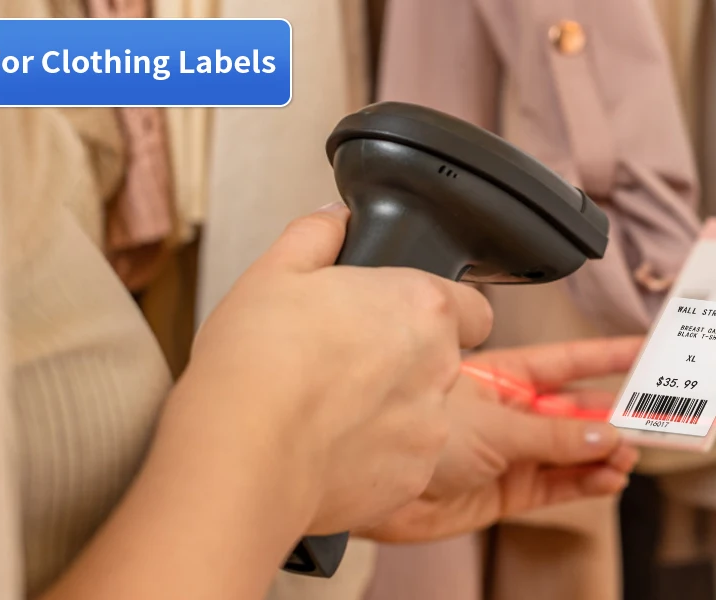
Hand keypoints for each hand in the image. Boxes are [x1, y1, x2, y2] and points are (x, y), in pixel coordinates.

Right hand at [163, 201, 493, 536]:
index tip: (397, 318)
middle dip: (401, 362)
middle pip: (440, 361)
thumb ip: (317, 235)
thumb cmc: (258, 361)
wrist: (245, 453)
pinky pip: (400, 462)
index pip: (471, 307)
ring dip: (387, 411)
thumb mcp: (275, 272)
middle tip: (342, 363)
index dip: (436, 311)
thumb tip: (335, 220)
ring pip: (421, 415)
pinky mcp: (412, 479)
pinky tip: (325, 449)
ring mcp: (431, 427)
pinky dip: (373, 457)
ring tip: (325, 411)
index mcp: (422, 306)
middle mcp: (440, 367)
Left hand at [356, 337, 643, 542]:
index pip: (569, 361)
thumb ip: (553, 433)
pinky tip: (607, 478)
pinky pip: (557, 486)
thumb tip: (604, 432)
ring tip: (627, 455)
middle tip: (655, 418)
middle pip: (578, 410)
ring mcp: (510, 453)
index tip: (646, 351)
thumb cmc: (405, 428)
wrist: (366, 481)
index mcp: (504, 376)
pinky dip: (586, 484)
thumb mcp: (495, 424)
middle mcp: (511, 413)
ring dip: (603, 454)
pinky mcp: (505, 492)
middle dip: (616, 414)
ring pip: (572, 451)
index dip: (609, 356)